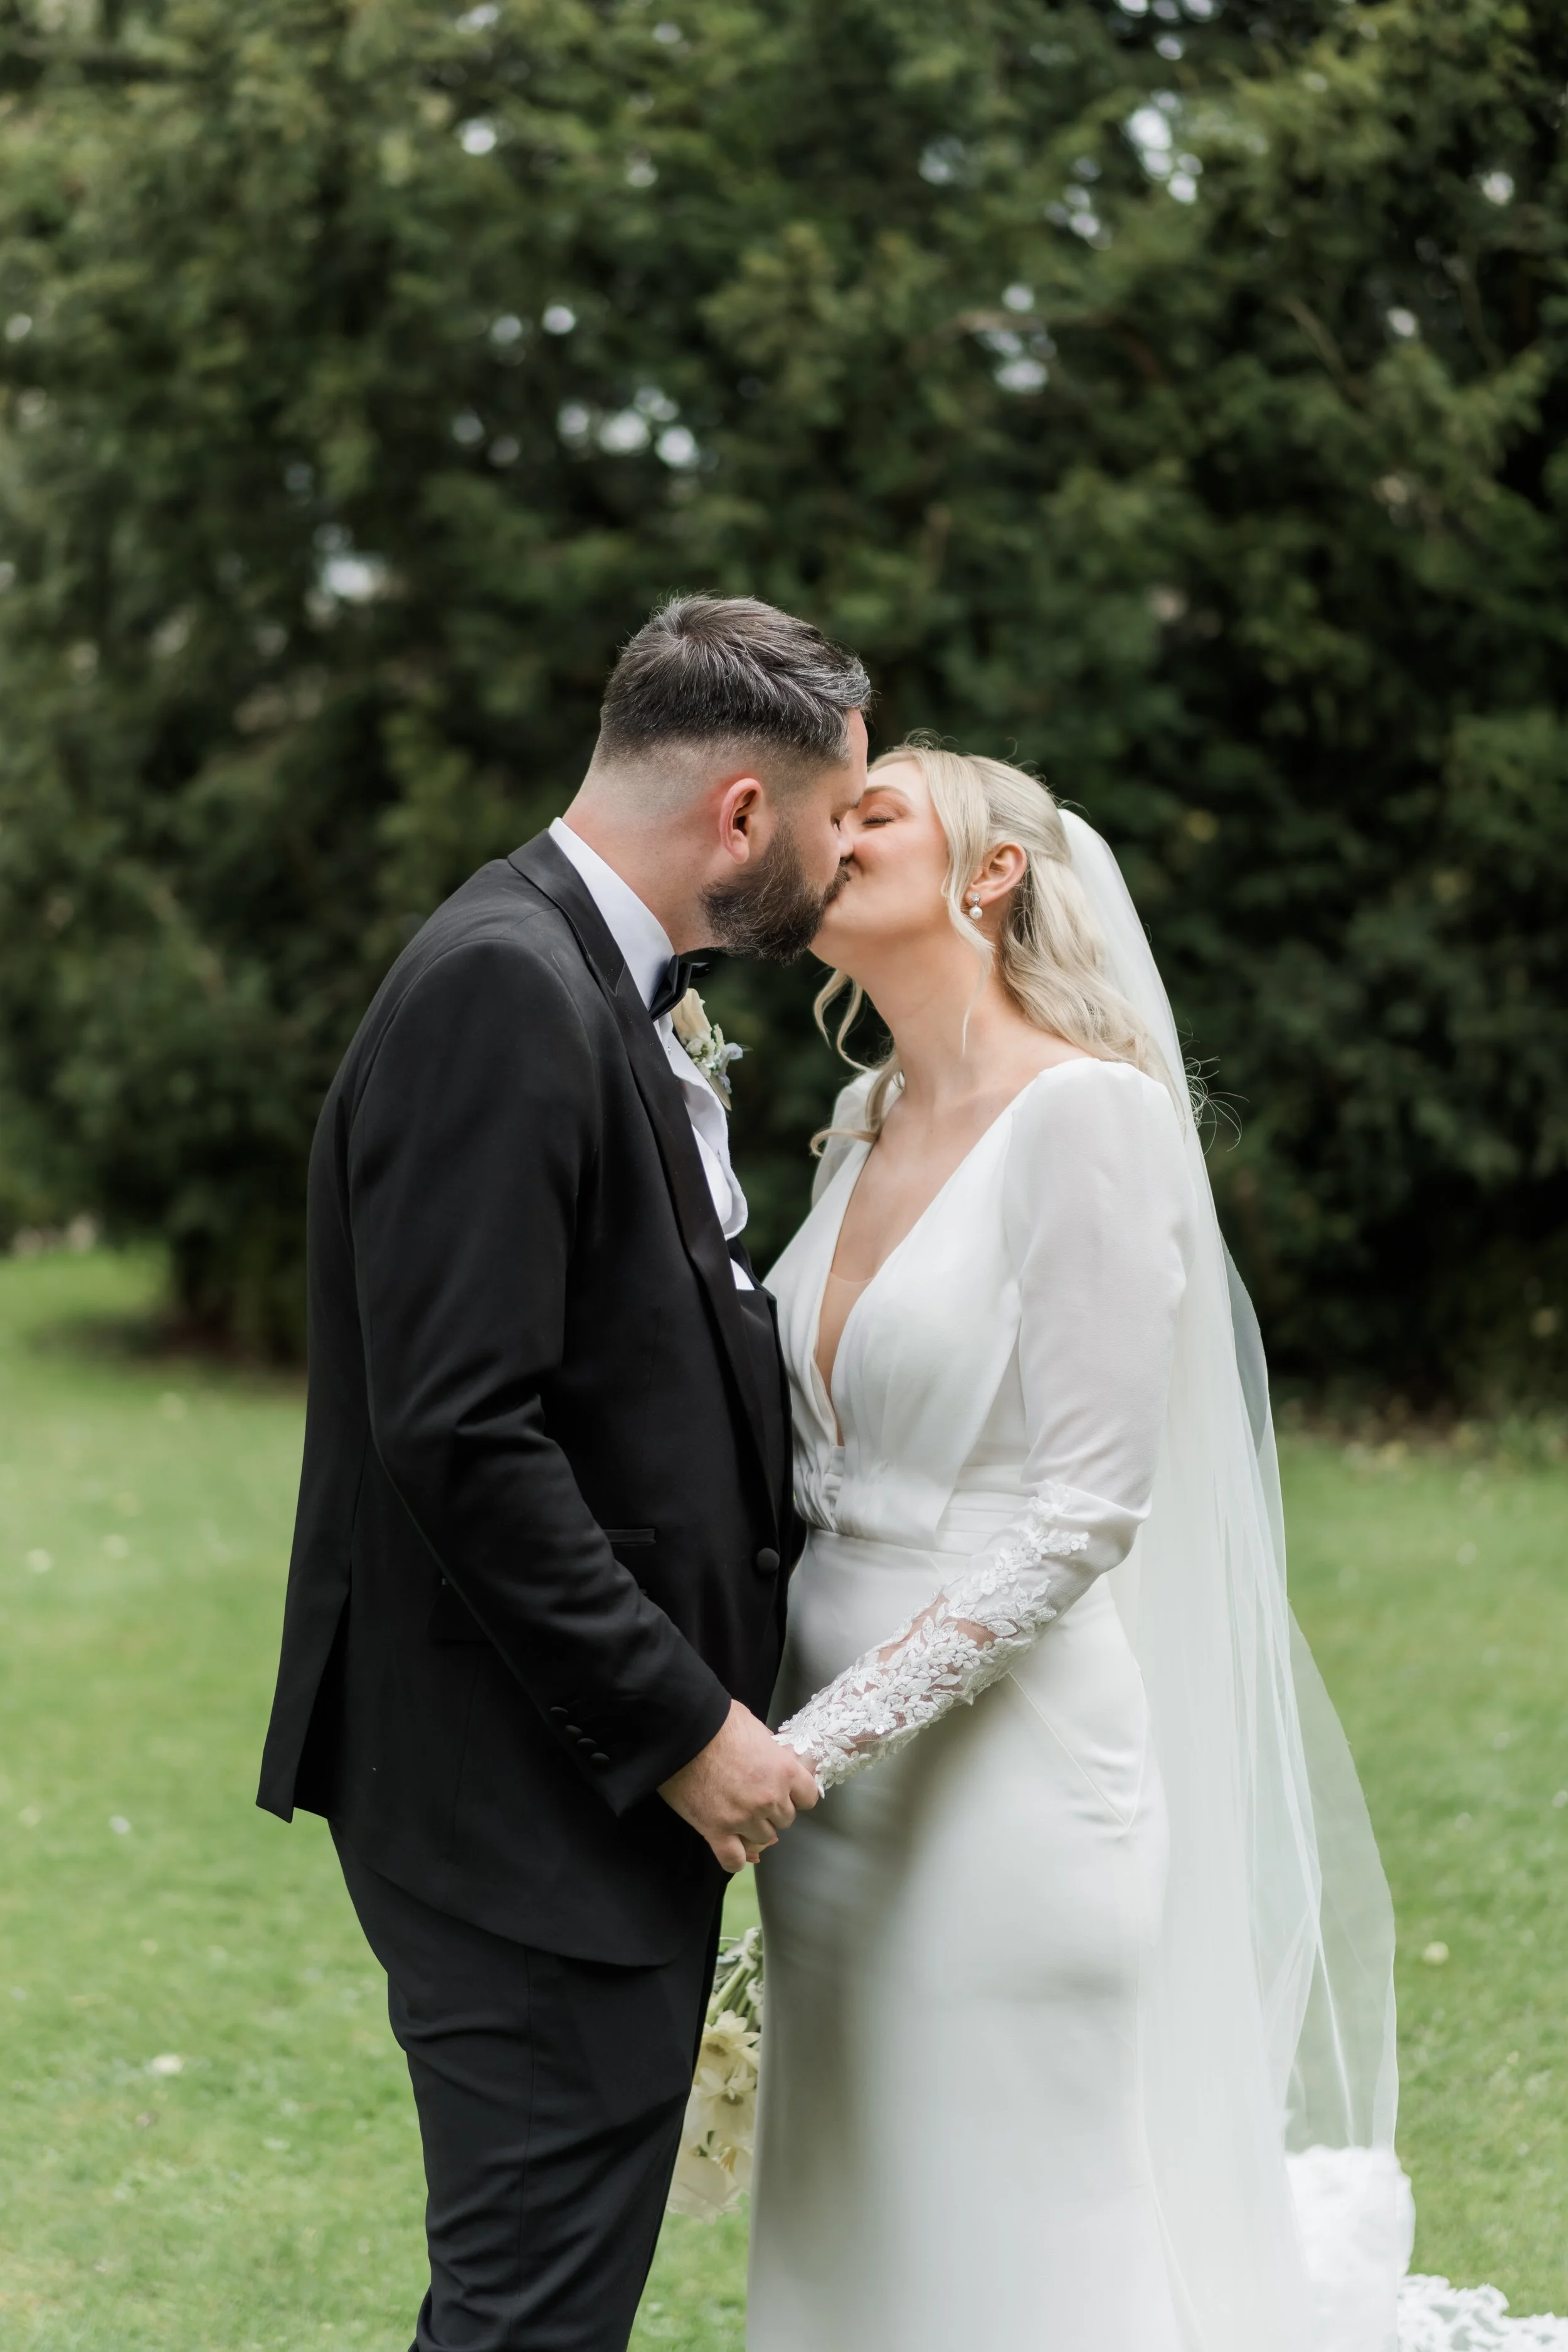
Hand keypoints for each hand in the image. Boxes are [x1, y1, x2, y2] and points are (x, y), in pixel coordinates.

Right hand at [659, 1698, 819, 1872]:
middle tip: (755, 1796)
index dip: (796, 1793)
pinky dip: (735, 1857)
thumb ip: (774, 1752)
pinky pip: (734, 1860)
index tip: (785, 1789)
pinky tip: (731, 1844)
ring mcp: (743, 1818)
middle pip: (786, 1820)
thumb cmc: (720, 1722)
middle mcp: (769, 1799)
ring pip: (764, 1839)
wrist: (683, 1731)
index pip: (809, 1797)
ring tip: (740, 1814)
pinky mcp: (715, 1831)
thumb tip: (779, 1761)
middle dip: (774, 1810)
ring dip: (755, 1829)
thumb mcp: (757, 1729)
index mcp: (784, 1771)